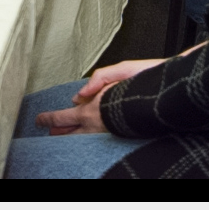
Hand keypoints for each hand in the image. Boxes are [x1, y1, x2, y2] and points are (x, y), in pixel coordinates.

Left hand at [35, 59, 163, 134]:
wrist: (168, 97)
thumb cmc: (147, 83)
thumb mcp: (121, 70)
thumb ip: (98, 79)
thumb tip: (80, 93)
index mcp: (93, 109)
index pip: (63, 118)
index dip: (49, 119)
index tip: (39, 120)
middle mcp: (98, 124)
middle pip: (69, 133)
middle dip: (56, 132)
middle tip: (47, 132)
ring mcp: (108, 132)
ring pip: (82, 139)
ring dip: (71, 138)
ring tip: (61, 137)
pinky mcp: (120, 133)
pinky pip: (97, 137)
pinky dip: (88, 137)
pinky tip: (89, 134)